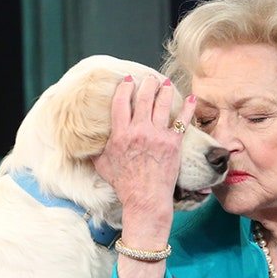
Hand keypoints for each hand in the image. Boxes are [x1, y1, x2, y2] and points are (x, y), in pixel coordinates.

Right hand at [94, 74, 195, 237]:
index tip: (128, 80)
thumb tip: (85, 144)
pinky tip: (191, 98)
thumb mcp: (103, 166)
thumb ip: (95, 150)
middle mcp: (139, 131)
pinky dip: (188, 108)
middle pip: (144, 98)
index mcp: (120, 134)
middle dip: (147, 84)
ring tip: (166, 83)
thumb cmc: (124, 184)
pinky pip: (183, 121)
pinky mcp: (173, 143)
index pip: (121, 102)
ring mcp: (158, 136)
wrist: (145, 199)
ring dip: (165, 90)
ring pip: (163, 104)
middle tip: (149, 78)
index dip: (125, 87)